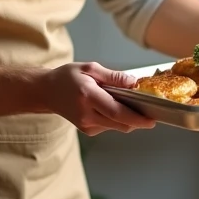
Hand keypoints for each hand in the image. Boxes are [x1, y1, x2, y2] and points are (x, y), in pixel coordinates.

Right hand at [37, 62, 156, 135]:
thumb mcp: (90, 69)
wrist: (47, 92)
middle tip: (151, 112)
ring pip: (117, 126)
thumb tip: (133, 82)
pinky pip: (110, 126)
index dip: (137, 118)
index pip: (117, 112)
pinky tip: (112, 107)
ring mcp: (86, 125)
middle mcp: (87, 114)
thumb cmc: (67, 78)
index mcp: (88, 96)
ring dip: (128, 118)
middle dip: (139, 120)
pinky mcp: (88, 130)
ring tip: (127, 103)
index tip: (152, 119)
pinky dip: (117, 119)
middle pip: (120, 123)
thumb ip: (113, 76)